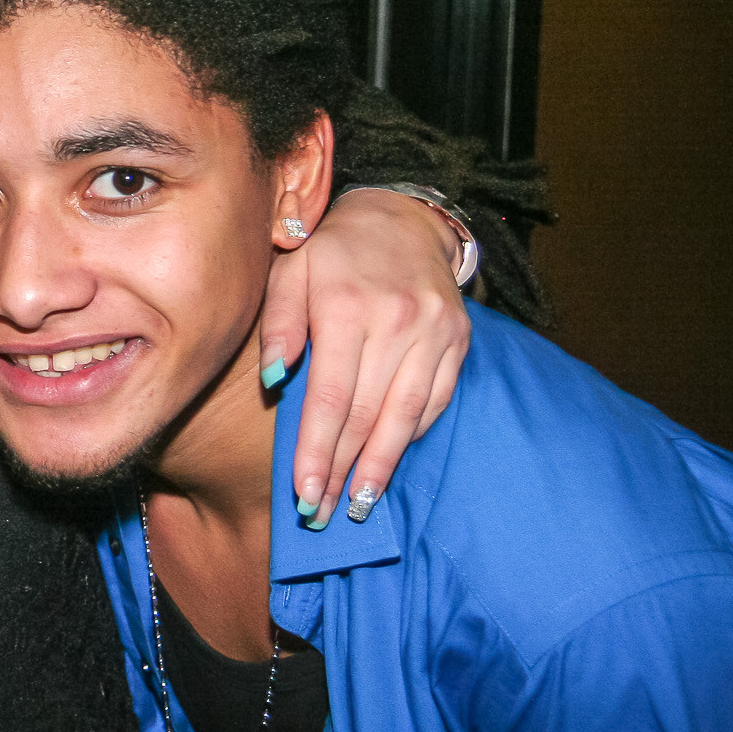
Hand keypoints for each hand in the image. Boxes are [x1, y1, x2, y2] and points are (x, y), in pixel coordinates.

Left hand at [261, 189, 470, 525]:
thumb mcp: (291, 273)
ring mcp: (436, 333)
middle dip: (344, 471)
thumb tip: (272, 384)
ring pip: (407, 416)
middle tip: (322, 513)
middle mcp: (399, 323)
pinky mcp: (459, 340)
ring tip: (360, 505)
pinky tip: (388, 459)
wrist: (401, 217)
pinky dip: (410, 434)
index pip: (330, 398)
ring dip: (382, 466)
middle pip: (368, 415)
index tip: (304, 495)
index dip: (317, 452)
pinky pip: (435, 400)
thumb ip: (278, 328)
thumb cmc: (331, 252)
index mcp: (348, 308)